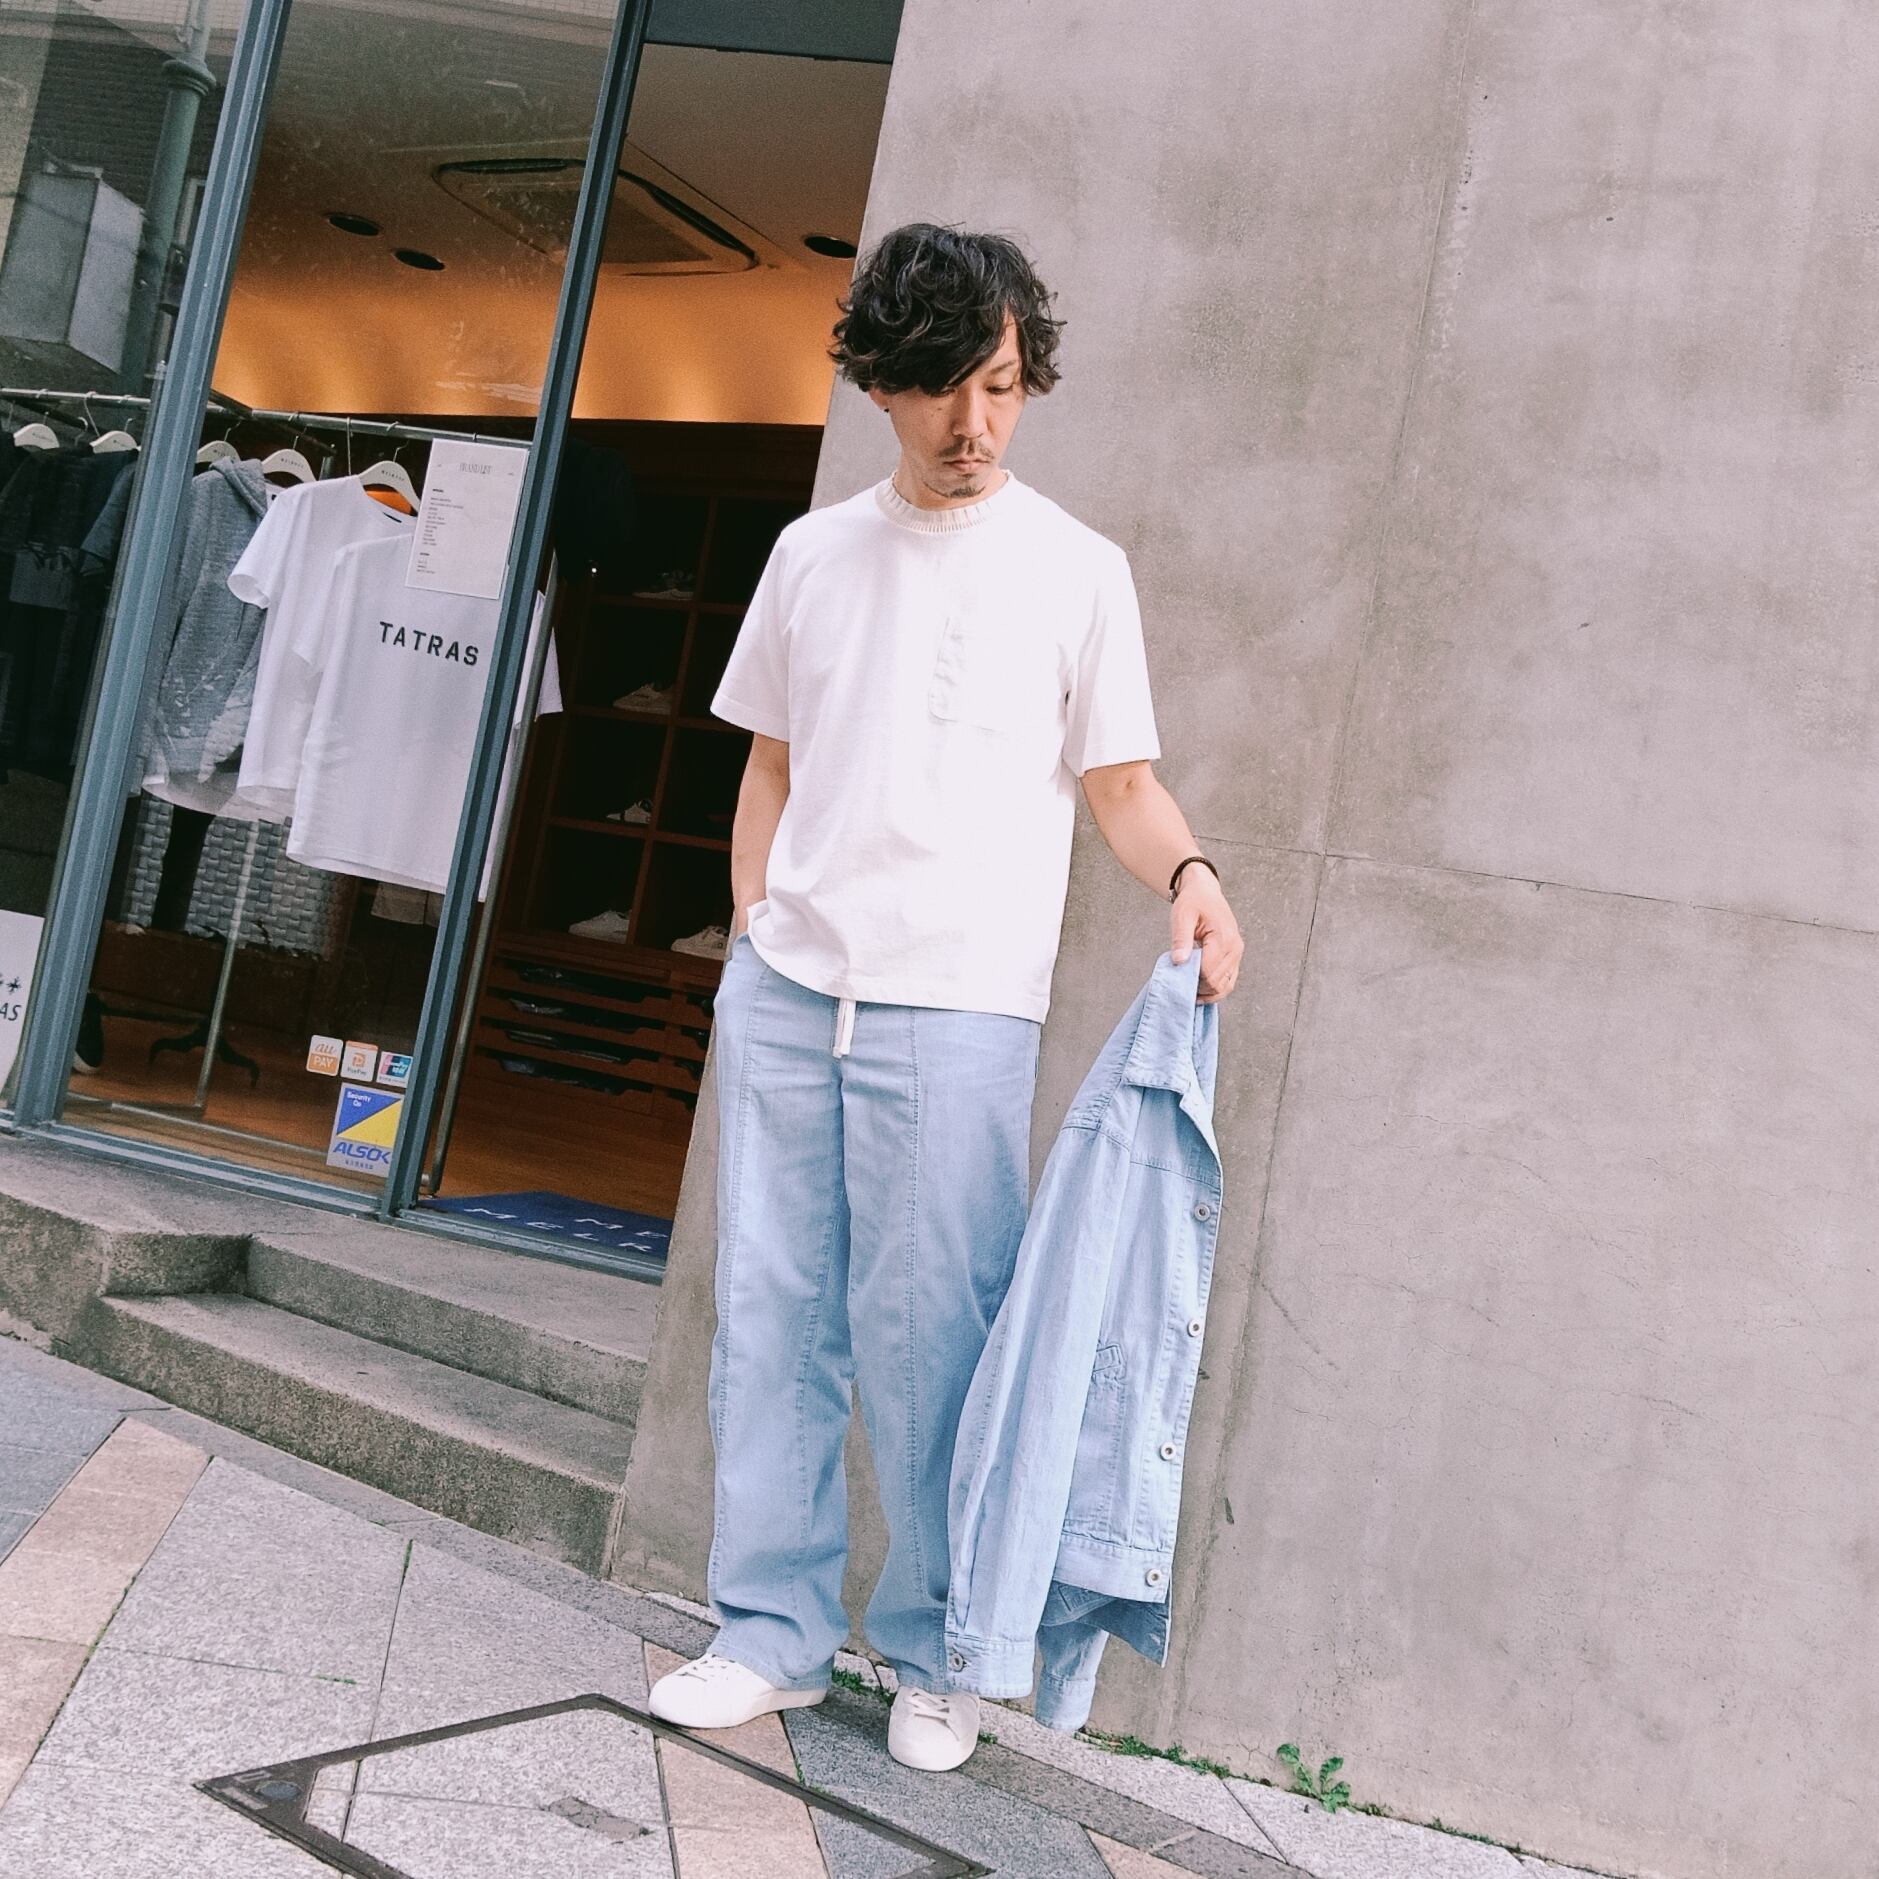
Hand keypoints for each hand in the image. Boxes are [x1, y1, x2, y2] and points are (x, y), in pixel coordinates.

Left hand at [1171, 871, 1242, 1003]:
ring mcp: (1236, 954)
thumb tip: (1179, 961)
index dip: (1191, 979)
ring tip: (1188, 988)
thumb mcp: (1182, 916)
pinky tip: (1199, 989)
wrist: (1205, 892)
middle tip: (1178, 983)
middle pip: (1216, 982)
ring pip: (1224, 986)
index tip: (1175, 976)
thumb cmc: (1193, 901)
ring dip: (1206, 992)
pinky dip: (1214, 989)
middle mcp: (1234, 948)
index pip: (1208, 972)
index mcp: (1223, 937)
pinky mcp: (1234, 958)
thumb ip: (1181, 939)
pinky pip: (1228, 982)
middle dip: (1197, 987)